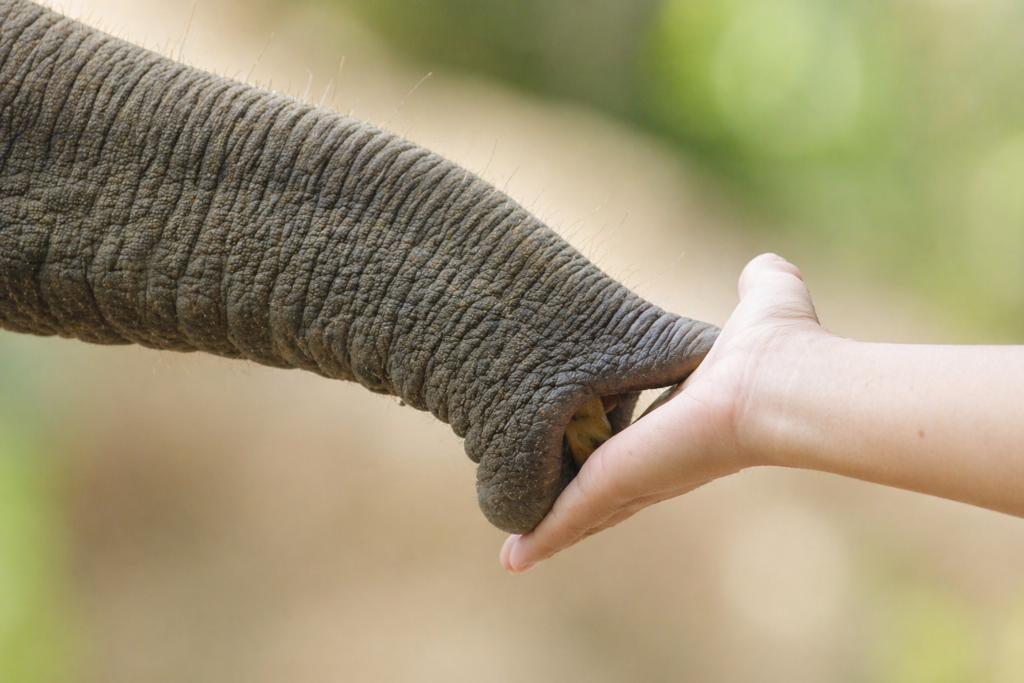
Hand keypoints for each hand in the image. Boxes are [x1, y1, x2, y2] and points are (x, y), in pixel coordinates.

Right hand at [501, 253, 829, 572]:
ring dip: (548, 530)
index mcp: (684, 426)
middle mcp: (660, 460)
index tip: (584, 451)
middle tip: (534, 513)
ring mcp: (638, 477)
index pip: (638, 443)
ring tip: (513, 555)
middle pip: (606, 489)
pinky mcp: (619, 483)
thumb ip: (758, 285)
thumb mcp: (761, 304)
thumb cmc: (780, 350)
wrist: (780, 385)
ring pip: (583, 512)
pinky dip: (541, 538)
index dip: (610, 448)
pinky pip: (569, 516)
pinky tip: (513, 559)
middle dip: (571, 503)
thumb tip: (762, 267)